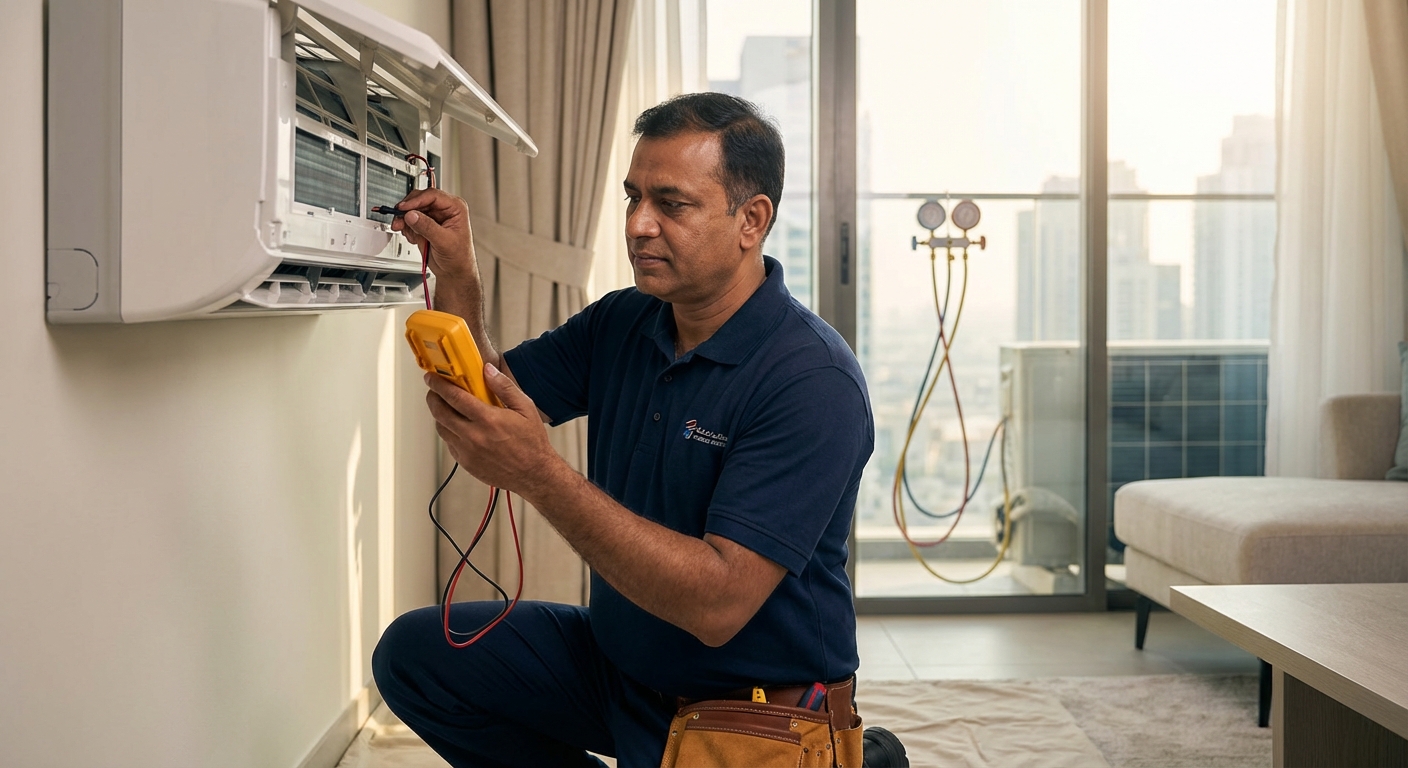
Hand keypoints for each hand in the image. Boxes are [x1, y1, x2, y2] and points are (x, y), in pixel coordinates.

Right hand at [391, 189, 478, 282]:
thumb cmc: (459, 257)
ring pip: (412, 210)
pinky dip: (407, 228)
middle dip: (407, 210)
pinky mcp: (424, 225)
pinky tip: (413, 238)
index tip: (404, 208)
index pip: (433, 195)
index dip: (416, 200)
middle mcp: (444, 209)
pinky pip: (409, 220)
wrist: (454, 272)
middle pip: (419, 200)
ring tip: (406, 232)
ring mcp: (433, 217)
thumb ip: (427, 227)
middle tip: (398, 220)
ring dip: (404, 220)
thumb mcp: (444, 241)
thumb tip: (412, 215)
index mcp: (455, 208)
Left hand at [424, 363, 566, 498]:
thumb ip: (505, 387)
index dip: (439, 385)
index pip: (454, 397)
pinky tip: (458, 426)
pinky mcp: (466, 463)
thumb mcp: (525, 408)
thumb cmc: (532, 442)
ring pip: (441, 429)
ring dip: (439, 415)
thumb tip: (488, 370)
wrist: (534, 474)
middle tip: (434, 390)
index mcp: (488, 420)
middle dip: (433, 398)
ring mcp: (467, 452)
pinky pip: (449, 443)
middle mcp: (474, 436)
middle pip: (440, 413)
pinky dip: (449, 432)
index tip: (432, 378)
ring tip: (446, 407)